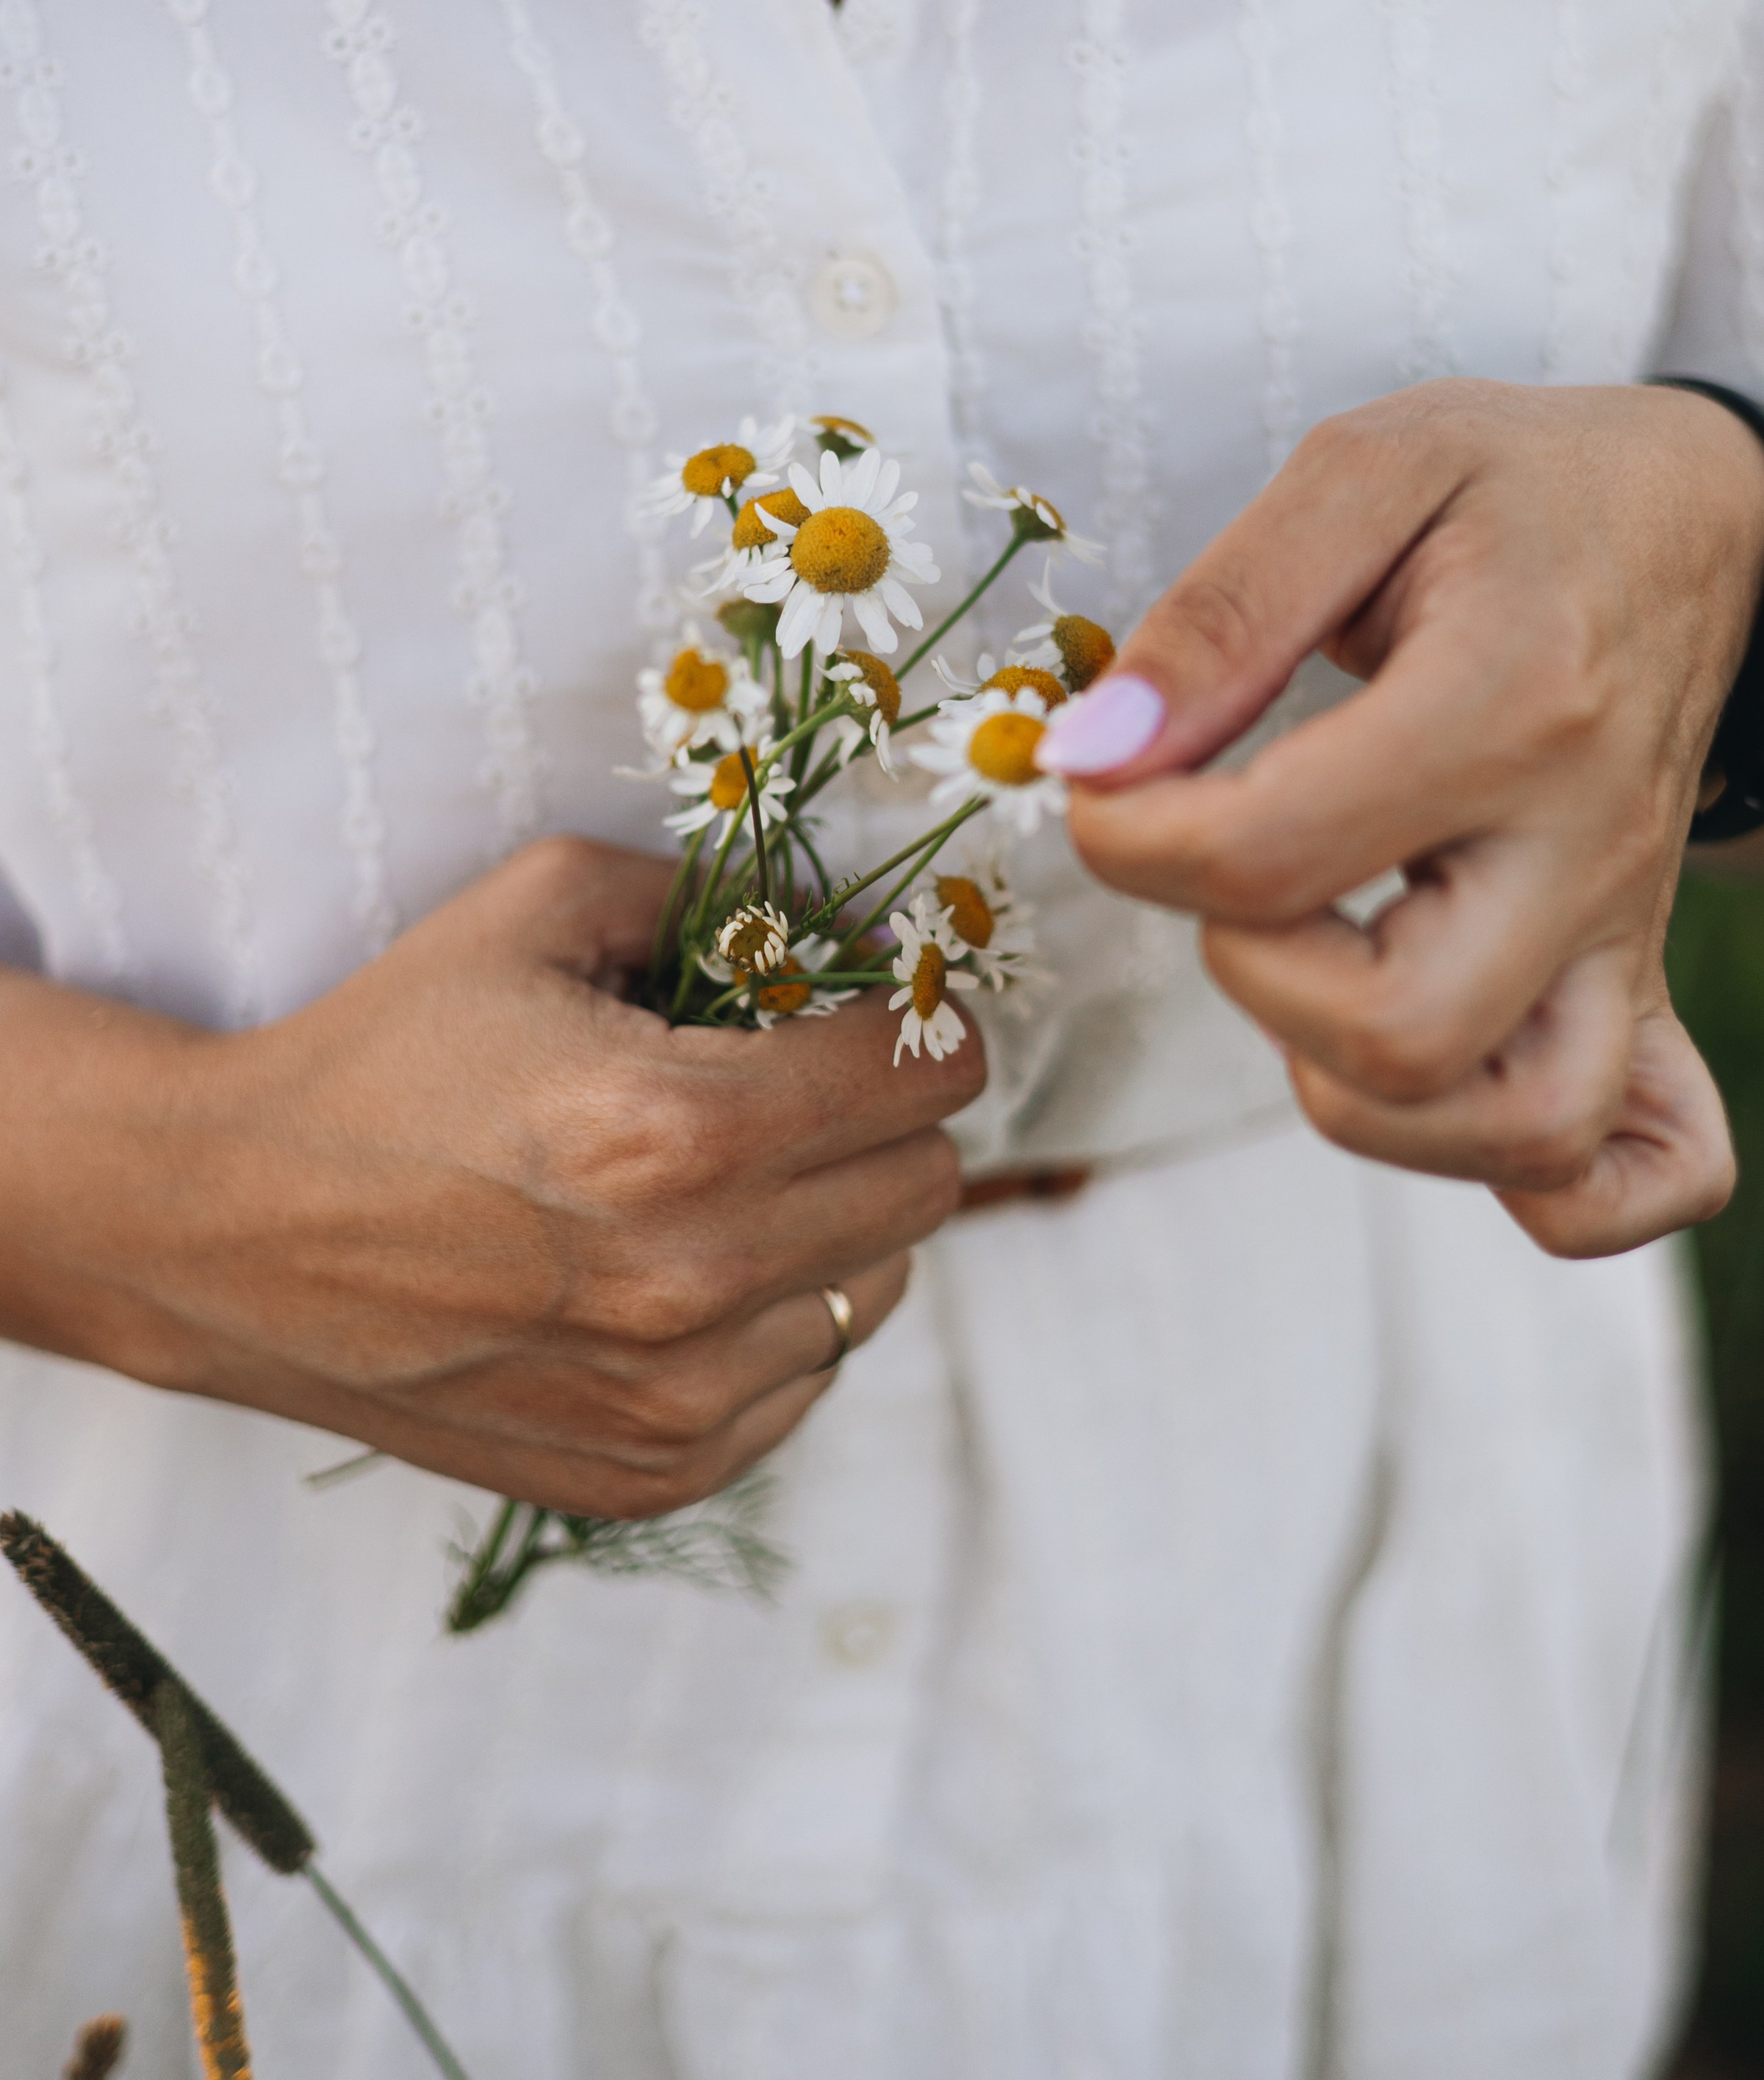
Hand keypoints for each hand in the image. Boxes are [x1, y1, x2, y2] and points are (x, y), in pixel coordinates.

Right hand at [0, 838, 976, 1513]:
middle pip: (929, 1184)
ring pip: (881, 1287)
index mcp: (678, 1129)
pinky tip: (671, 1269)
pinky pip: (805, 1379)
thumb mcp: (546, 902)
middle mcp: (693, 1281)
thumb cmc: (386, 1050)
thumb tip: (855, 930)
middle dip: (880, 1115)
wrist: (227, 1228)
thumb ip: (719, 894)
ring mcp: (674, 1400)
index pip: (925, 1074)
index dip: (914, 1021)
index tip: (869, 1006)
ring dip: (832, 1222)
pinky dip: (773, 1319)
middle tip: (794, 1083)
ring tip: (717, 1183)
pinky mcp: (647, 1475)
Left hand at [1042, 381, 1763, 1255]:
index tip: (1104, 777)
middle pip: (1403, 1039)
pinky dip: (1543, 1183)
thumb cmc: (1522, 486)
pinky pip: (1639, 1169)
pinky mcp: (1642, 983)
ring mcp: (1624, 935)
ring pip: (1514, 1132)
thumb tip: (1094, 753)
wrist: (1704, 519)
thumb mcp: (1365, 470)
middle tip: (1226, 866)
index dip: (1129, 838)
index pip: (1269, 863)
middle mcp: (1583, 848)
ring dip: (1359, 1088)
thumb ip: (1222, 613)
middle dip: (1249, 973)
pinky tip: (1440, 1090)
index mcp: (1511, 701)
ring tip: (1311, 953)